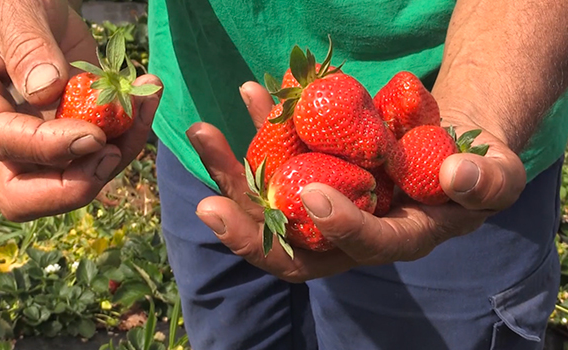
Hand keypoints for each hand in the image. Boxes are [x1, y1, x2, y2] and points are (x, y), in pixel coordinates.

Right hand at [0, 0, 161, 220]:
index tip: (94, 133)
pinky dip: (129, 135)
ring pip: (71, 181)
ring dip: (118, 155)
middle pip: (23, 196)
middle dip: (74, 187)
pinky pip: (99, 154)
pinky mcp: (69, 135)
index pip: (1, 143)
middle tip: (113, 151)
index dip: (49, 148)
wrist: (30, 7)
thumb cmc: (9, 0)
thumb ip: (25, 45)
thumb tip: (46, 91)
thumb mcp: (11, 9)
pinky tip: (147, 98)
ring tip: (145, 103)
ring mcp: (36, 141)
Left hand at [187, 81, 525, 282]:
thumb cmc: (475, 172)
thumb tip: (458, 173)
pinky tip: (251, 92)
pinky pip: (280, 154)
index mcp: (393, 238)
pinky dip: (262, 126)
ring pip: (270, 200)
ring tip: (203, 133)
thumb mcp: (495, 176)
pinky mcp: (313, 168)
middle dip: (247, 230)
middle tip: (208, 205)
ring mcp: (324, 198)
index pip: (360, 248)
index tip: (317, 194)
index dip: (340, 228)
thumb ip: (484, 181)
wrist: (450, 148)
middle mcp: (347, 228)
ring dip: (232, 172)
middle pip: (291, 243)